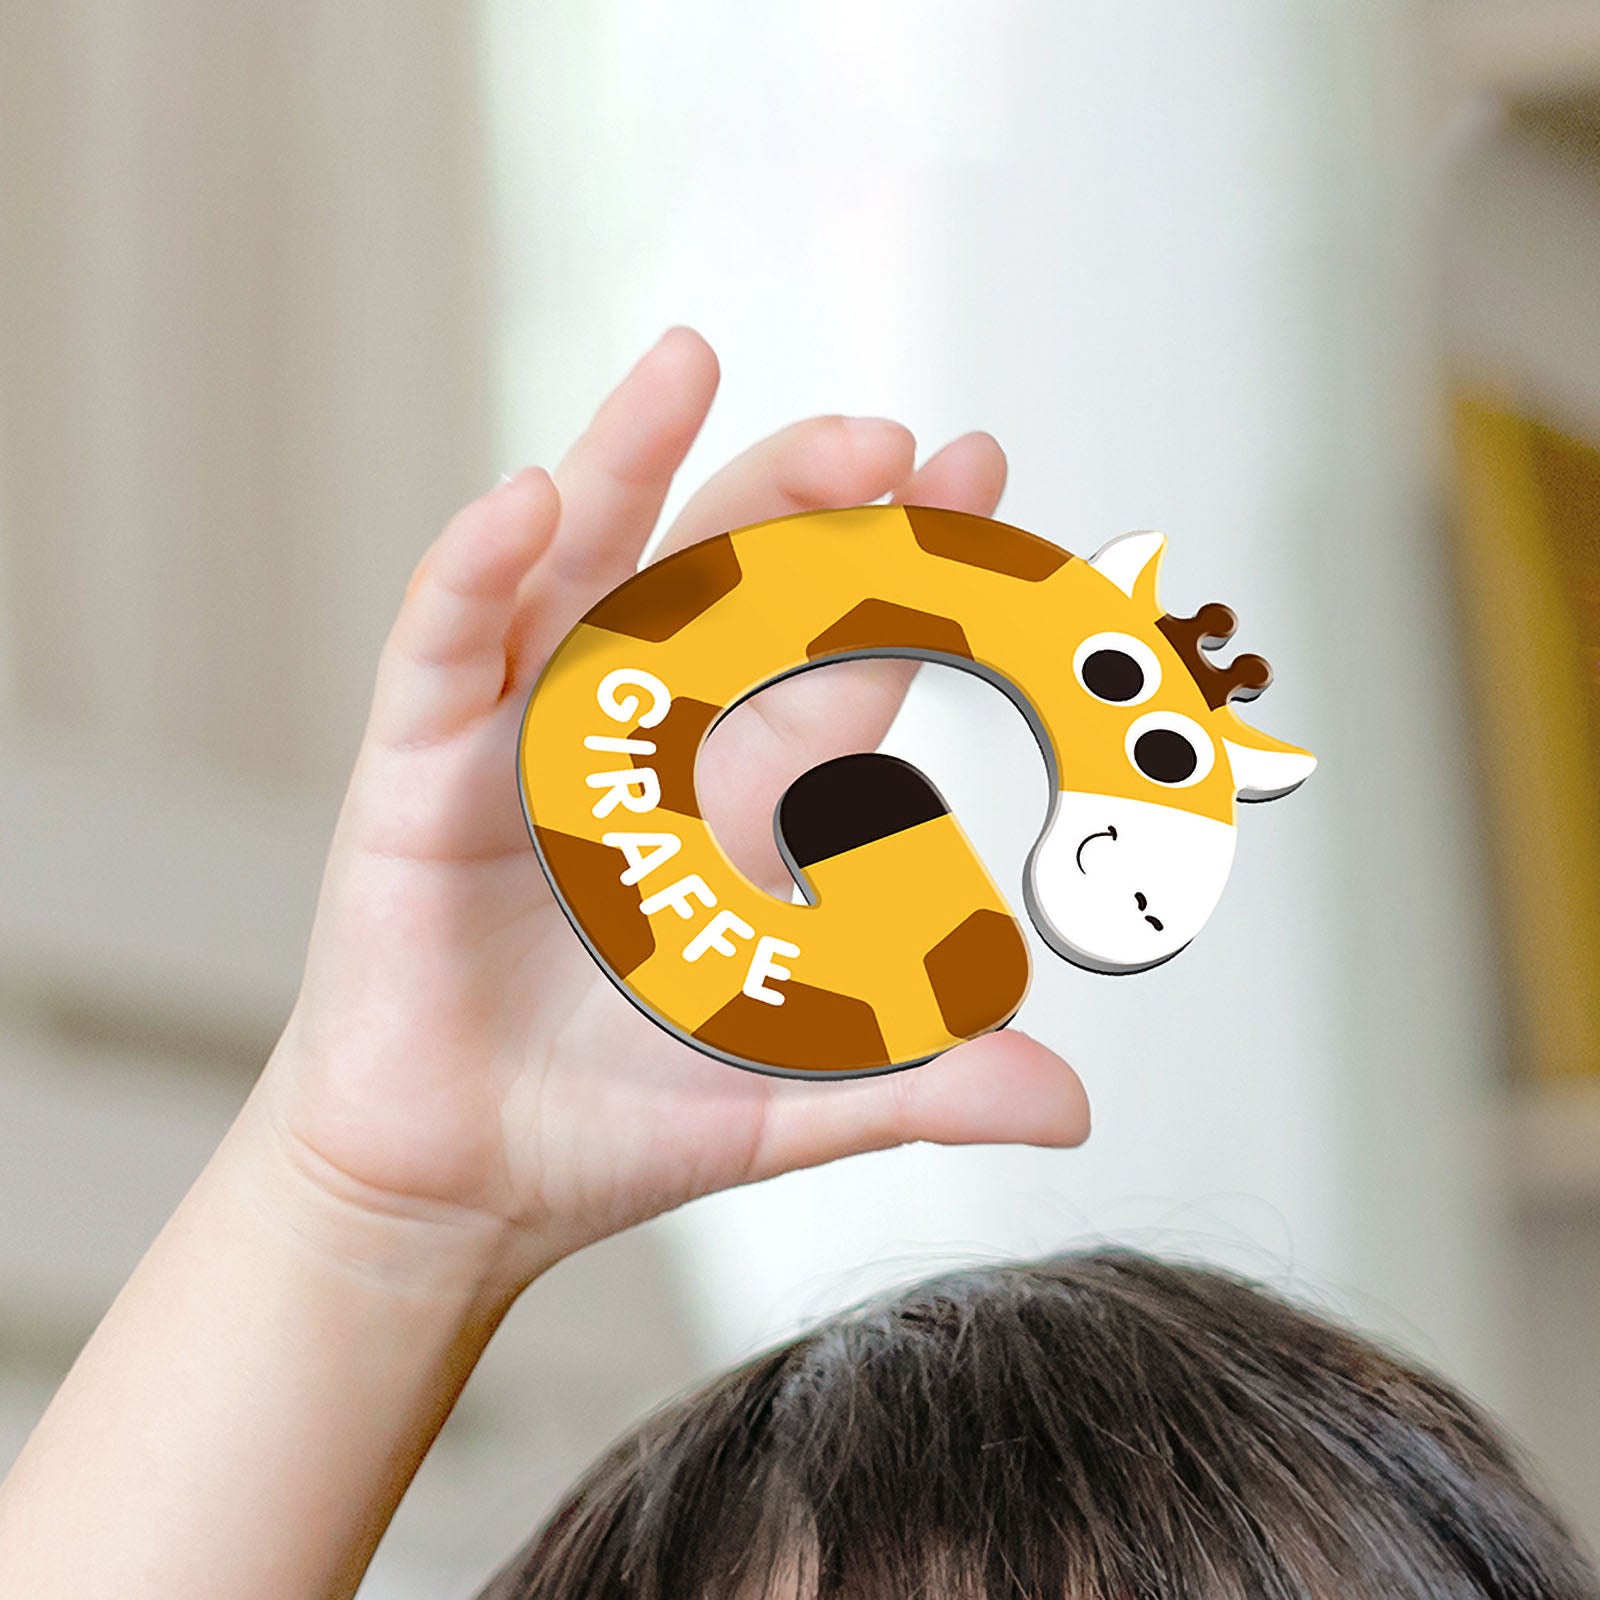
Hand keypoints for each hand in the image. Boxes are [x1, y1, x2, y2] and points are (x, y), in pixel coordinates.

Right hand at [257, 328, 1089, 1295]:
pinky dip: (478, 574)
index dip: (909, 569)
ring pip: (587, 574)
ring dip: (636, 465)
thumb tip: (1070, 1109)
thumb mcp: (786, 1100)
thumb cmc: (617, 1121)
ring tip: (689, 361)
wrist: (458, 1184)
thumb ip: (919, 1086)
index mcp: (742, 800)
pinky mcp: (416, 770)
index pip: (840, 656)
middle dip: (803, 503)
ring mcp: (523, 741)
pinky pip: (445, 648)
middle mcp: (641, 742)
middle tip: (888, 443)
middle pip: (726, 580)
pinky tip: (533, 501)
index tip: (979, 470)